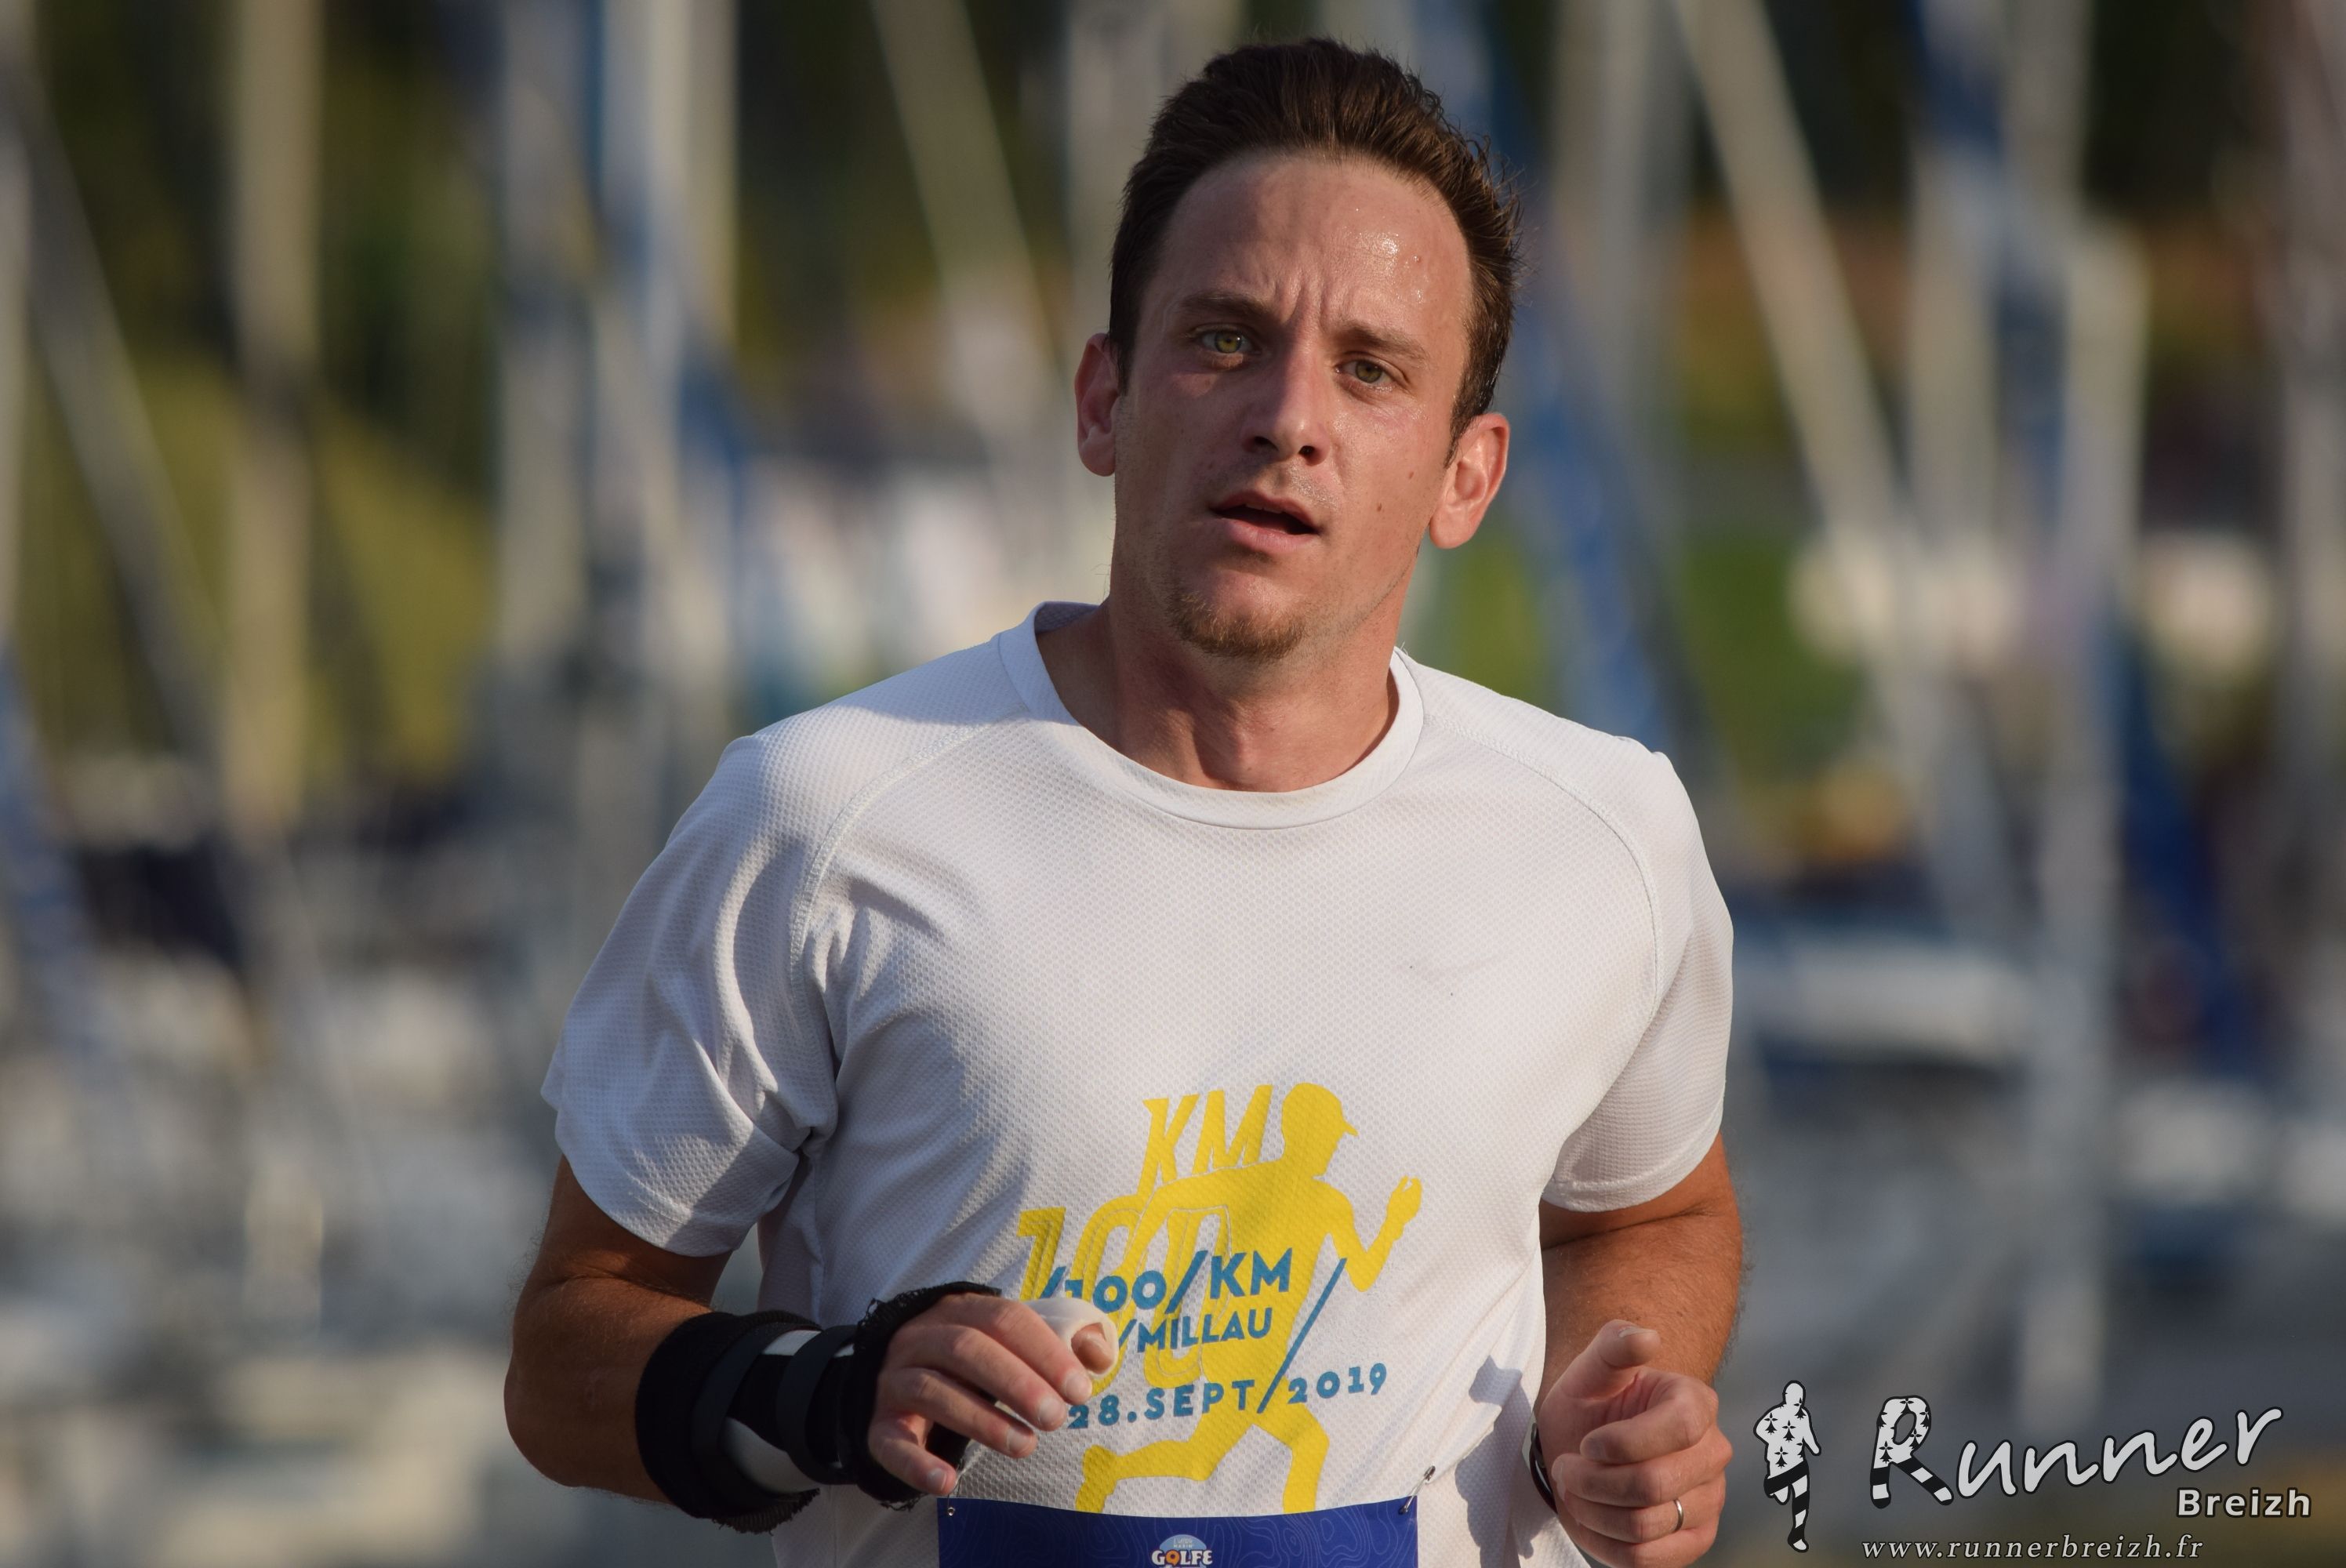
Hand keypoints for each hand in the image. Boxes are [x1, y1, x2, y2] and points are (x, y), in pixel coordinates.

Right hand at [868, 1294, 1116, 1496]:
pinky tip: (947, 1482)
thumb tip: (1099, 1355)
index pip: (1004, 1319)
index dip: (1045, 1353)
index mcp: (960, 1311)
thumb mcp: (1012, 1345)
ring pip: (932, 1390)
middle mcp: (921, 1339)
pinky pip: (890, 1442)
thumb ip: (1062, 1343)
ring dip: (982, 1420)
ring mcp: (894, 1381)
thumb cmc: (971, 1364)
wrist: (895, 1384)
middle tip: (1055, 1418)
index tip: (1079, 1390)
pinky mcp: (877, 1425)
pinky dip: (917, 1463)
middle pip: (966, 1349)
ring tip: (1025, 1446)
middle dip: (1017, 1383)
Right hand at [1384, 1176, 1422, 1229]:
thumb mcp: (1396, 1193)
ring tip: (1408, 1192)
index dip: (1415, 1180)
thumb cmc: (1394, 1205)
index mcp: (1413, 1193)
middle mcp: (1417, 1199)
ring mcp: (1417, 1206)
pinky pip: (1416, 1203)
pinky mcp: (1415, 1211)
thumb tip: (1406, 1177)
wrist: (1395, 1220)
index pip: (1418, 1184)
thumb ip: (1402, 1184)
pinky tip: (1407, 1201)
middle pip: (1419, 1190)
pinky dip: (1413, 1200)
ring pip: (1418, 1197)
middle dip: (1415, 1186)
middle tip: (1411, 1184)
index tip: (1411, 1179)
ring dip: (1414, 1193)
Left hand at [1537, 1320, 1731, 1566]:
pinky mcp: (1695, 1538)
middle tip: (1567, 1468)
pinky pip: (1649, 1558)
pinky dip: (1606, 1542)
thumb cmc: (1592, 1406)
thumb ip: (1614, 1344)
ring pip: (1646, 1524)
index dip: (1624, 1442)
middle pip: (1655, 1484)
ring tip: (1576, 1489)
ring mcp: (1709, 1499)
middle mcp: (1713, 1452)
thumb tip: (1647, 1337)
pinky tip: (1593, 1516)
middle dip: (1594, 1481)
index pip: (1681, 1427)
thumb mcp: (1590, 1371)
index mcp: (1696, 1403)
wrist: (1587, 1448)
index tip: (1587, 1443)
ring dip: (1593, 1510)